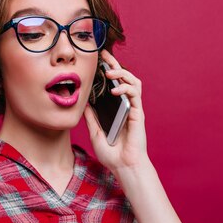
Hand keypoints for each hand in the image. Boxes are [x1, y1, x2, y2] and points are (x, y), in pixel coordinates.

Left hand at [83, 50, 149, 172]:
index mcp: (116, 110)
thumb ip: (91, 118)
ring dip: (122, 74)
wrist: (123, 167)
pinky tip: (116, 89)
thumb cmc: (112, 154)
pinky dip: (126, 88)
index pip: (113, 85)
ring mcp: (134, 109)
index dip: (107, 71)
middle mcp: (126, 106)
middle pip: (124, 79)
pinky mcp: (138, 114)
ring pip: (133, 83)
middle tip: (105, 55)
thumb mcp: (95, 133)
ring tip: (109, 72)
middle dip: (115, 65)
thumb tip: (84, 103)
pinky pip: (135, 95)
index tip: (98, 61)